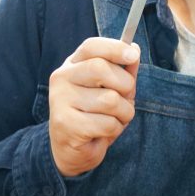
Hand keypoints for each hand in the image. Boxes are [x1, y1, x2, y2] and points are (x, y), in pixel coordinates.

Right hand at [48, 38, 139, 176]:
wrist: (73, 149)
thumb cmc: (96, 114)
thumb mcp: (113, 88)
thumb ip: (124, 70)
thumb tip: (134, 49)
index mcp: (73, 64)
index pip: (92, 46)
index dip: (114, 48)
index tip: (133, 55)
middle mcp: (62, 78)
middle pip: (100, 68)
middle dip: (125, 85)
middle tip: (125, 98)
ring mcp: (60, 100)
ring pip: (110, 100)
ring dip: (123, 113)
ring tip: (112, 119)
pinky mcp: (65, 123)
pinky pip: (107, 123)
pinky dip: (114, 129)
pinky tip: (102, 132)